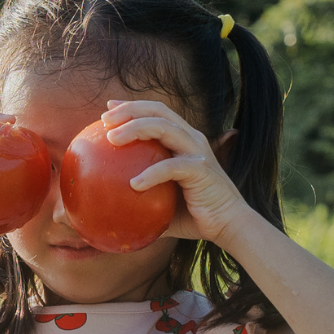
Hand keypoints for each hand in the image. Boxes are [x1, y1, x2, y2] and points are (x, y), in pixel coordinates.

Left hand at [103, 100, 246, 246]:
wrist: (228, 227)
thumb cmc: (192, 216)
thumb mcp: (158, 205)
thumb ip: (136, 200)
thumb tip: (104, 210)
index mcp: (183, 140)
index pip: (156, 113)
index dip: (132, 106)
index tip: (108, 109)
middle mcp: (191, 139)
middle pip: (158, 111)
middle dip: (130, 110)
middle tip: (104, 119)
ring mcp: (197, 152)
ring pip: (163, 127)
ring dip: (135, 128)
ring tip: (111, 139)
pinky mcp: (201, 170)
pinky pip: (171, 167)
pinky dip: (151, 173)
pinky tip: (133, 185)